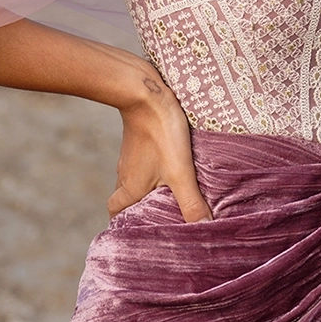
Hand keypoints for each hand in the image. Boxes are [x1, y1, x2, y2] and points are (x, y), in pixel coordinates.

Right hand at [107, 71, 212, 223]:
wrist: (145, 92)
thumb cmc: (161, 134)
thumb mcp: (181, 172)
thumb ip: (192, 203)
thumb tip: (205, 229)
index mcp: (130, 187)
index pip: (115, 212)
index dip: (122, 223)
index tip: (135, 229)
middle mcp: (125, 172)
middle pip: (125, 196)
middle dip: (138, 206)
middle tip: (159, 213)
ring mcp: (131, 154)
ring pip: (134, 177)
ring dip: (148, 186)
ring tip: (171, 192)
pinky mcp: (138, 138)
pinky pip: (142, 159)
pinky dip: (153, 166)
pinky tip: (171, 162)